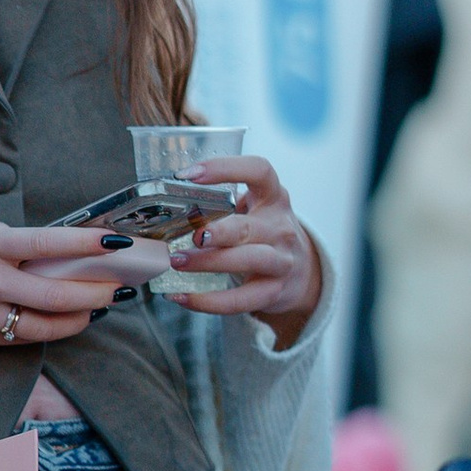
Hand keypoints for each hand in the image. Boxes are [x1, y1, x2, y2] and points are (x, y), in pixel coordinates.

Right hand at [0, 207, 127, 346]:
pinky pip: (16, 338)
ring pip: (43, 326)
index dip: (92, 246)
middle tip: (122, 288)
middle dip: (99, 293)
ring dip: (78, 319)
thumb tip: (35, 245)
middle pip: (58, 296)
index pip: (52, 245)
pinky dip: (43, 330)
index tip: (121, 244)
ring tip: (97, 308)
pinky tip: (58, 321)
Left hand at [157, 154, 324, 343]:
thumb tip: (167, 205)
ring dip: (209, 262)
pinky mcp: (273, 291)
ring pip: (248, 260)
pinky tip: (183, 296)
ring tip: (178, 262)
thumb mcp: (256, 210)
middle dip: (217, 232)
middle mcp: (279, 226)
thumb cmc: (266, 234)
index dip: (225, 169)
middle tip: (191, 236)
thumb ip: (224, 204)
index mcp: (272, 197)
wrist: (304, 272)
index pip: (259, 171)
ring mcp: (280, 260)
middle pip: (247, 227)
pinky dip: (208, 301)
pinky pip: (241, 299)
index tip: (188, 174)